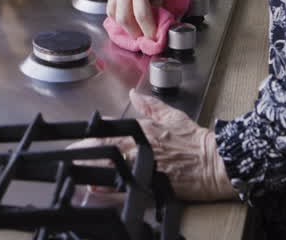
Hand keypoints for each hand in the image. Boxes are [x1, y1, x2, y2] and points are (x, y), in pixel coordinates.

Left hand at [71, 89, 235, 202]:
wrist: (217, 162)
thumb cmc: (196, 140)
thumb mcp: (173, 116)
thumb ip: (150, 106)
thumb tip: (133, 93)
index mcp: (145, 129)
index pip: (111, 132)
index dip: (90, 137)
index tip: (74, 141)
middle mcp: (143, 146)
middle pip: (106, 150)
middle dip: (85, 154)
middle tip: (68, 158)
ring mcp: (147, 166)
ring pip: (113, 168)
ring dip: (94, 171)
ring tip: (77, 173)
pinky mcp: (154, 184)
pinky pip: (128, 187)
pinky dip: (112, 189)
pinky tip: (98, 190)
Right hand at [108, 0, 172, 37]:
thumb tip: (156, 15)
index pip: (141, 14)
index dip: (148, 30)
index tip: (153, 38)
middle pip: (122, 17)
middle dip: (133, 32)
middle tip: (143, 38)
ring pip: (112, 11)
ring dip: (122, 24)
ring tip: (134, 30)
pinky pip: (111, 1)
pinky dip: (117, 12)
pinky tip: (126, 15)